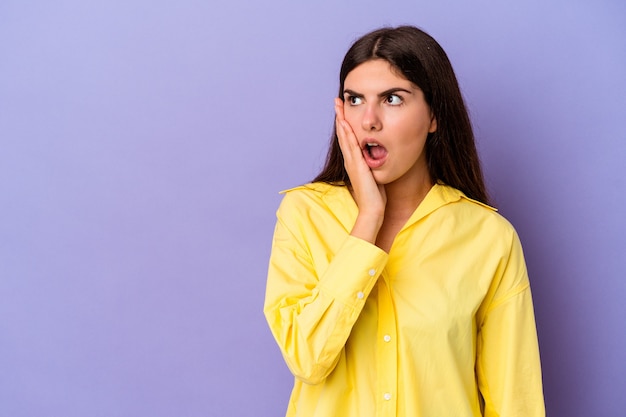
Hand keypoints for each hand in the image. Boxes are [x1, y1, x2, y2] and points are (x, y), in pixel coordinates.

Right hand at [335, 98, 385, 242]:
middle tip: (336, 101)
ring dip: (341, 120)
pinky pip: (351, 146)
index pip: (348, 138)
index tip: (343, 109)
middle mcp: (350, 160)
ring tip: (338, 106)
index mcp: (354, 161)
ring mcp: (352, 162)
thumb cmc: (375, 195)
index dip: (344, 123)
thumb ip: (373, 164)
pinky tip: (345, 123)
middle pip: (342, 134)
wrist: (372, 209)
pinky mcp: (356, 165)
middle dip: (340, 116)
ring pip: (344, 137)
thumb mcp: (374, 174)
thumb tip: (379, 155)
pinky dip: (346, 133)